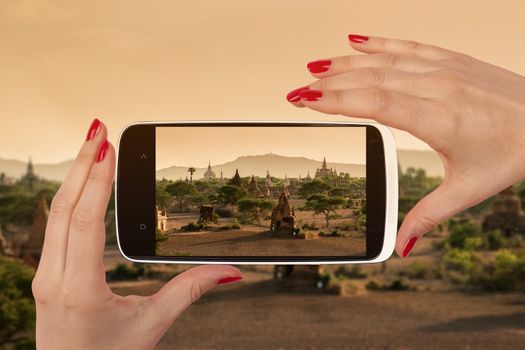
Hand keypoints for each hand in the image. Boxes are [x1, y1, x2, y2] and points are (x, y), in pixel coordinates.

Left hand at [31, 119, 241, 349]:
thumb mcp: (151, 325)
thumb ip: (190, 292)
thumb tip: (229, 272)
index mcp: (78, 289)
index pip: (84, 220)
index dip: (97, 180)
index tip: (107, 147)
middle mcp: (53, 278)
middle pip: (63, 207)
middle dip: (83, 164)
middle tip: (98, 130)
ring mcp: (44, 275)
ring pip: (53, 215)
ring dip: (73, 177)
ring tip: (91, 147)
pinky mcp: (47, 275)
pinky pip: (53, 226)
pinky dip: (68, 197)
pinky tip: (80, 182)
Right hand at [287, 34, 524, 257]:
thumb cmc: (513, 152)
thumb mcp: (467, 190)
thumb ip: (427, 215)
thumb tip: (402, 245)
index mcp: (439, 120)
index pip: (376, 104)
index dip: (336, 101)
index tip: (306, 101)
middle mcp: (439, 87)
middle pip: (371, 80)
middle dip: (328, 84)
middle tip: (297, 91)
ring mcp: (445, 68)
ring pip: (385, 60)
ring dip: (345, 62)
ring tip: (314, 67)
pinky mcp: (452, 59)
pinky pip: (408, 45)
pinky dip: (379, 42)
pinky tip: (357, 39)